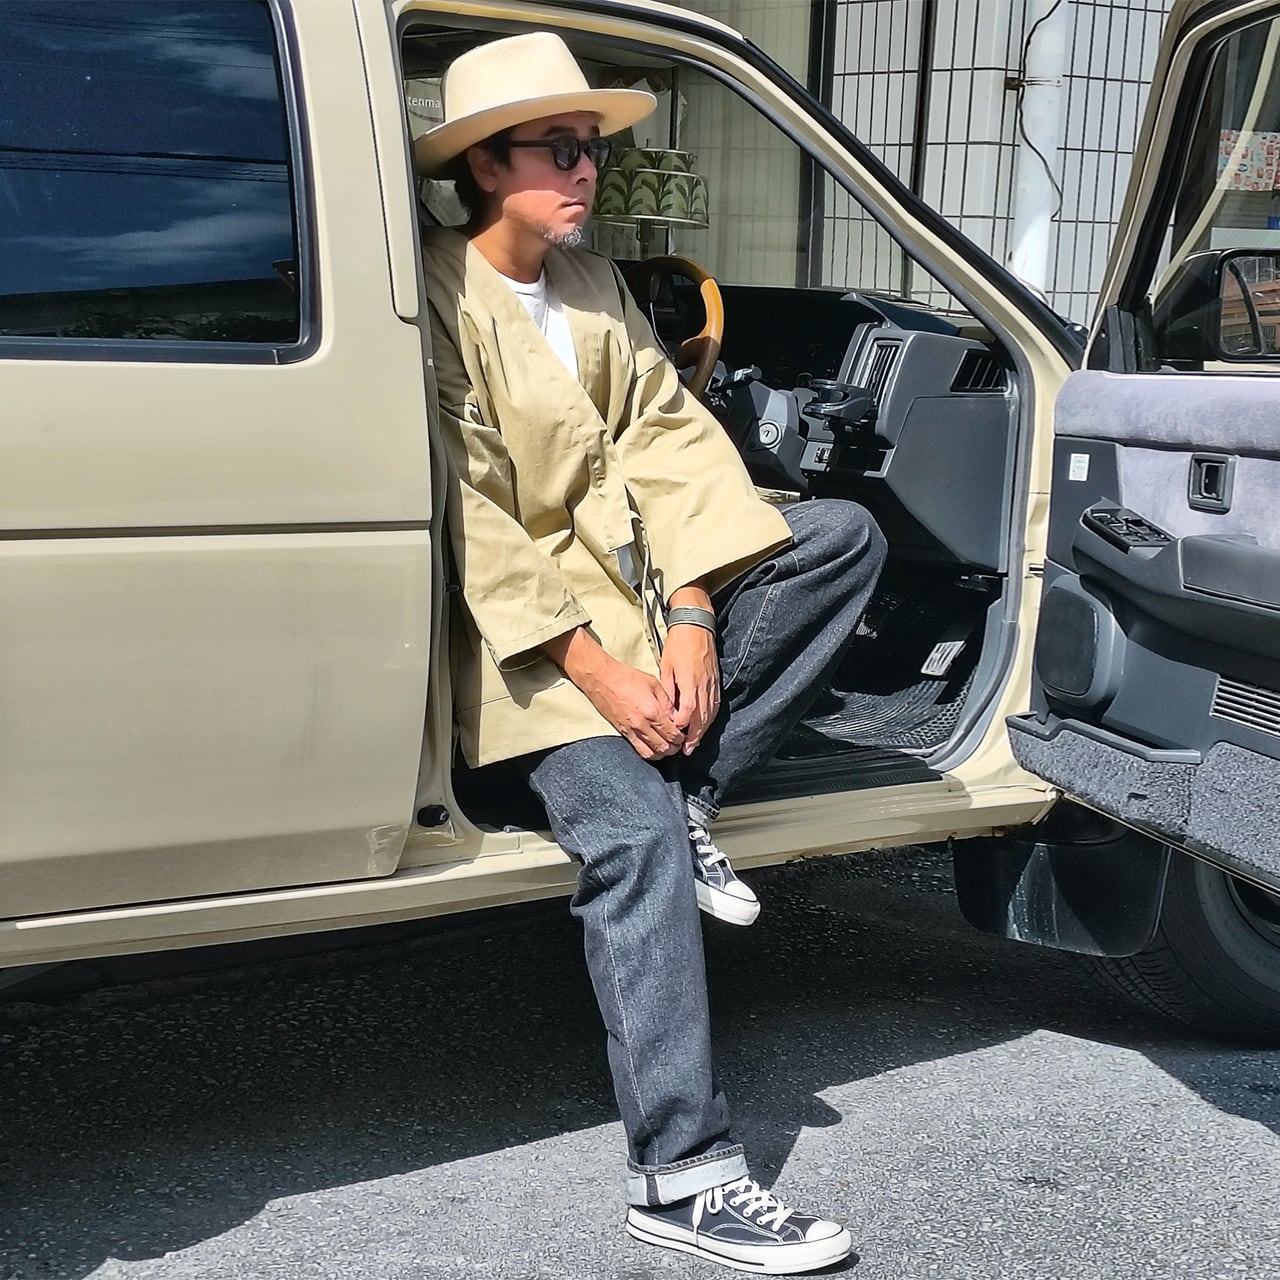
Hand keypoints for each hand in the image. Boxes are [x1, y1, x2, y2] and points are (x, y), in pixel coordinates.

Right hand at [543, 628, 685, 760]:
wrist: (602, 679)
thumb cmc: (626, 677)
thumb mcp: (653, 683)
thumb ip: (667, 702)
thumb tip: (676, 716)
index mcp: (653, 711)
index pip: (673, 733)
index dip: (681, 736)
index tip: (684, 733)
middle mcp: (642, 724)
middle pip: (664, 747)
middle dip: (674, 747)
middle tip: (678, 741)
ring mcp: (631, 730)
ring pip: (652, 753)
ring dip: (663, 753)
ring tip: (667, 746)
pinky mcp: (623, 733)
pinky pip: (639, 751)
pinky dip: (649, 753)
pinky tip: (654, 747)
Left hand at [660, 623, 719, 755]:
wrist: (696, 626)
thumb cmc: (678, 645)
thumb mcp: (666, 666)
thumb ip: (668, 690)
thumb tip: (666, 710)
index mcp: (690, 682)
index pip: (688, 711)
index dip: (682, 726)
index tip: (675, 735)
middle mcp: (704, 686)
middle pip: (702, 717)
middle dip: (694, 736)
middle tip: (687, 750)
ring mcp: (712, 684)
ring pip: (710, 713)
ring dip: (703, 730)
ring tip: (695, 743)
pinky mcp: (716, 682)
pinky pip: (715, 705)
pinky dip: (710, 718)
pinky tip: (704, 725)